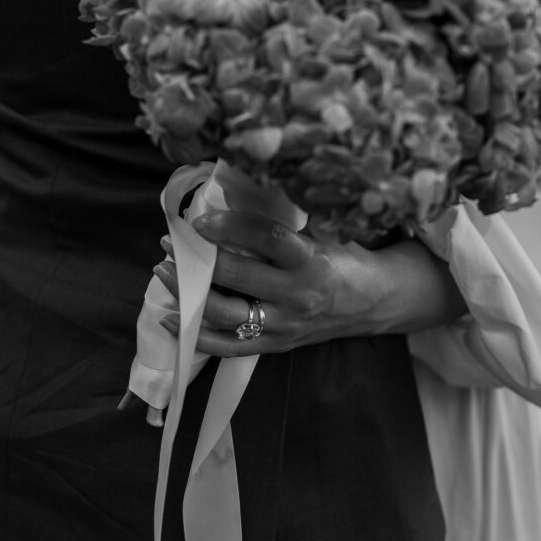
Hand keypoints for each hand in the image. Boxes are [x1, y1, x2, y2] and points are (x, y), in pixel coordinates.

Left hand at [155, 211, 465, 357]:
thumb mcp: (324, 233)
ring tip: (163, 272)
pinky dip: (196, 334)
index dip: (231, 226)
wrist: (377, 303)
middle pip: (238, 278)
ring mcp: (285, 325)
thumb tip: (230, 195)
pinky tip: (171, 318)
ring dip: (188, 294)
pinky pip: (229, 346)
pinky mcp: (276, 345)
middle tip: (169, 242)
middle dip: (198, 260)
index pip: (267, 239)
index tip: (200, 219)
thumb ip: (284, 222)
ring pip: (226, 313)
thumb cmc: (345, 258)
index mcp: (312, 259)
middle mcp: (298, 295)